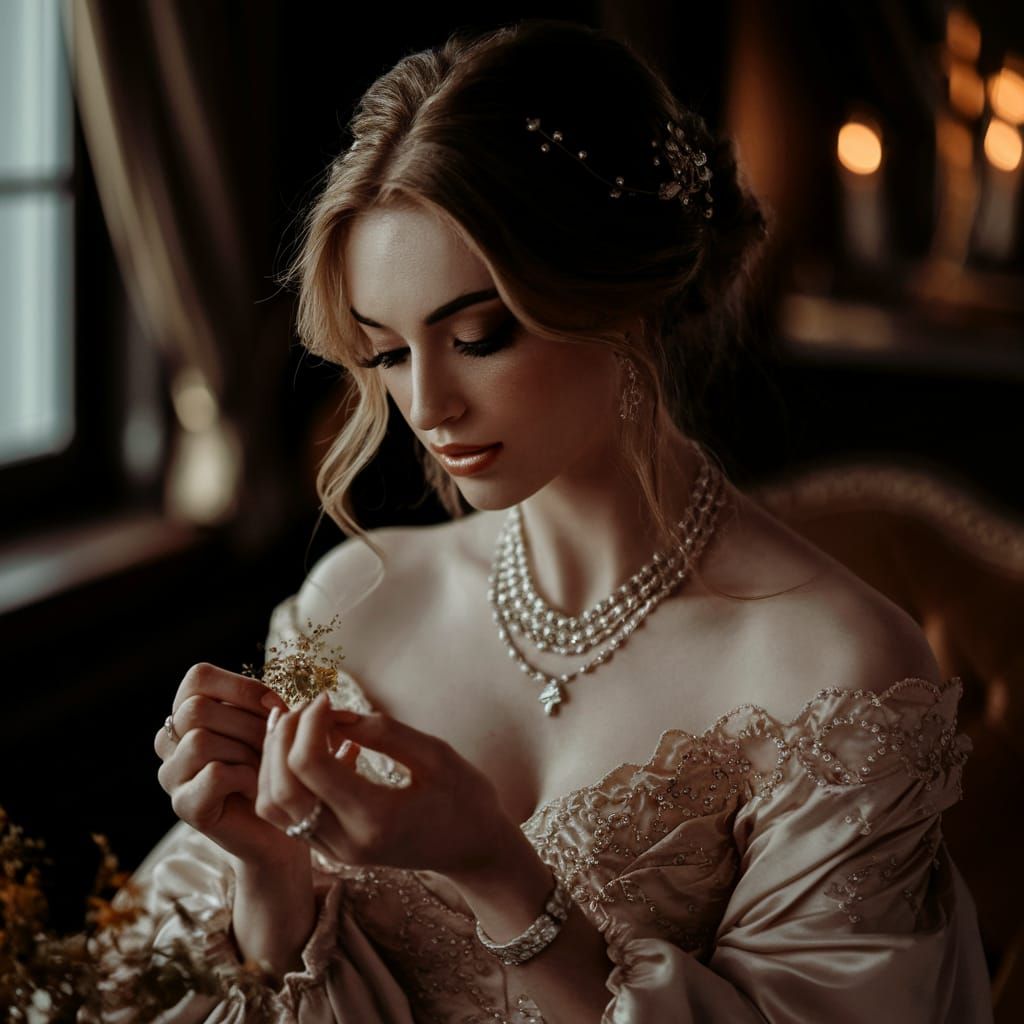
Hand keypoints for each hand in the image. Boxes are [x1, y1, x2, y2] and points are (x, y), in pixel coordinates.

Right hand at [154, 663, 302, 870]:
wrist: (285, 824)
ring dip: (246, 752)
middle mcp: (170, 741)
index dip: (240, 687)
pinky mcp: (183, 805)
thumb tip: (275, 704)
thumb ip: (267, 706)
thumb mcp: (276, 725)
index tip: (274, 706)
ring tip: (263, 768)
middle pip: (196, 710)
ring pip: (200, 741)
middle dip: (248, 723)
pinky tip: (255, 789)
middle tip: (272, 746)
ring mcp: (172, 774)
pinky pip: (213, 774)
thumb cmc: (279, 766)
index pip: (198, 677)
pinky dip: (245, 777)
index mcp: (188, 712)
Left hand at [256, 692, 514, 878]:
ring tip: (295, 723)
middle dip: (283, 736)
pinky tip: (310, 747)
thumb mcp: (435, 753)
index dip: (309, 722)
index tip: (329, 698)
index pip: (309, 765)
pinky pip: (287, 813)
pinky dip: (284, 777)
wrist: (474, 850)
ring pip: (273, 805)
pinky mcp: (331, 850)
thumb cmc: (464, 797)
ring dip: (273, 759)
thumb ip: (383, 732)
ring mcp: (335, 851)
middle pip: (281, 786)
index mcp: (375, 817)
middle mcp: (346, 840)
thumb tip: (334, 713)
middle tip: (309, 707)